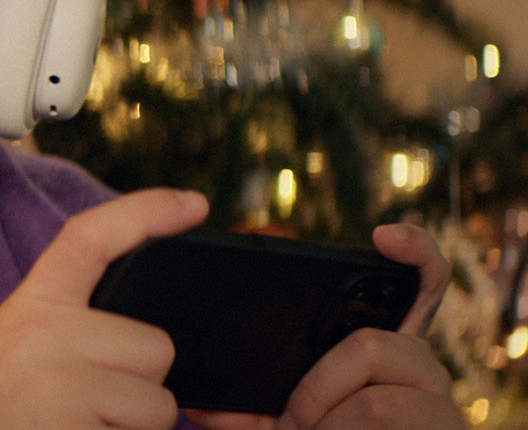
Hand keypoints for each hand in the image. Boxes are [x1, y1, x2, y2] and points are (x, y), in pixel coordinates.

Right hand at [0, 188, 208, 429]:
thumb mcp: (15, 351)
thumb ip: (69, 328)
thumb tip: (149, 335)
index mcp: (30, 306)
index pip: (90, 238)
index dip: (146, 212)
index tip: (193, 203)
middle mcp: (43, 332)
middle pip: (155, 346)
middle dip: (140, 387)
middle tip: (84, 410)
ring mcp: (58, 381)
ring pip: (160, 404)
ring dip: (133, 429)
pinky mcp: (71, 426)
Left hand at [187, 223, 461, 429]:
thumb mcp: (272, 419)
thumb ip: (238, 402)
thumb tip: (201, 398)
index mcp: (381, 347)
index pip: (418, 282)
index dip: (412, 251)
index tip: (383, 237)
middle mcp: (419, 366)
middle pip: (372, 346)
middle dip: (315, 391)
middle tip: (295, 421)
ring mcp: (439, 403)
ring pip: (373, 402)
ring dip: (327, 426)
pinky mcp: (446, 428)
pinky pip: (379, 416)